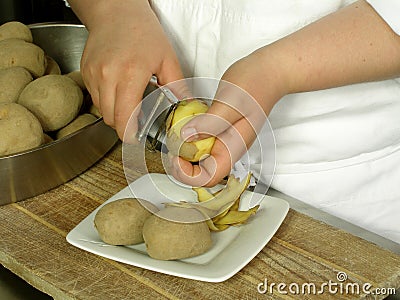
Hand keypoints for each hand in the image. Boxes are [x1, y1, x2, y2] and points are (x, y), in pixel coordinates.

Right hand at [69, 0, 183, 139]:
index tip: (136, 137)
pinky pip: (95, 96)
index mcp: (130, 75)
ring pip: (101, 110)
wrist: (116, 11)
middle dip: (123, 125)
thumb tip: (187, 106)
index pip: (123, 118)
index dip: (130, 133)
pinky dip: (106, 99)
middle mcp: (107, 76)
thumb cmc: (142, 31)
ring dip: (114, 112)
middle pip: (110, 119)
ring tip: (129, 99)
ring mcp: (93, 74)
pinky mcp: (85, 72)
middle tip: (137, 120)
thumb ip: (178, 87)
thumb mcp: (167, 58)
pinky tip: (118, 87)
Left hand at [168, 53, 282, 186]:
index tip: (175, 157)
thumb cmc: (257, 84)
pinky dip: (189, 138)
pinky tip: (184, 125)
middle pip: (202, 171)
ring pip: (200, 158)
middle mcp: (228, 148)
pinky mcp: (219, 129)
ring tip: (174, 136)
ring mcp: (224, 139)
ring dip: (184, 152)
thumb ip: (209, 123)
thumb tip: (187, 137)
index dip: (188, 174)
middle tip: (170, 148)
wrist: (269, 71)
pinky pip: (201, 142)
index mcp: (233, 147)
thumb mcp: (230, 103)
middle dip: (182, 165)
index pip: (209, 177)